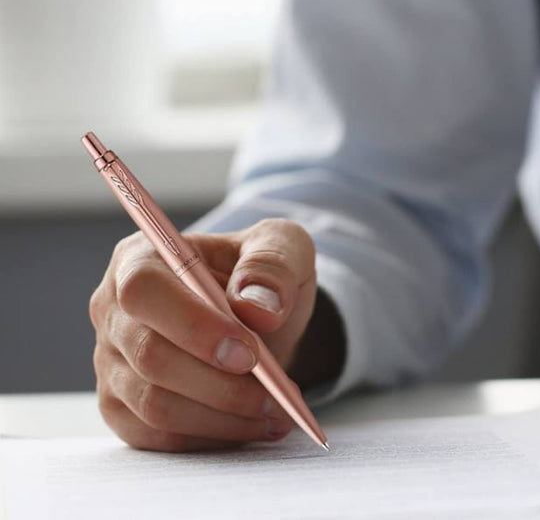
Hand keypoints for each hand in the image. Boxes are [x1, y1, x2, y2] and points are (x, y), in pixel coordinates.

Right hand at [89, 218, 317, 451]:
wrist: (259, 313)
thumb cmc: (261, 274)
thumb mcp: (282, 246)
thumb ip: (273, 264)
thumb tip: (258, 308)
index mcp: (140, 257)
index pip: (144, 290)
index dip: (193, 325)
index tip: (249, 353)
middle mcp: (114, 310)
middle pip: (150, 355)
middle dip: (220, 383)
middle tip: (276, 393)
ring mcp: (112, 362)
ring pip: (155, 405)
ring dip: (223, 416)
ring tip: (276, 411)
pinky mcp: (122, 406)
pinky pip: (158, 437)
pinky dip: (211, 437)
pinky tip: (252, 425)